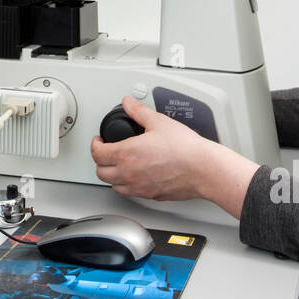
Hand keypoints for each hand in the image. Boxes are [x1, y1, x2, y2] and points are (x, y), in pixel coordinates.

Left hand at [89, 96, 216, 201]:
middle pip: (101, 172)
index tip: (99, 141)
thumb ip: (139, 111)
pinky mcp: (151, 196)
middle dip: (100, 161)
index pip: (97, 153)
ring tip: (118, 165)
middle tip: (106, 152)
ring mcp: (139, 187)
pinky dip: (127, 186)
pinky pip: (131, 194)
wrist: (203, 168)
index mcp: (127, 154)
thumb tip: (129, 103)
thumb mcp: (158, 121)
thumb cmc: (185, 148)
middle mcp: (129, 173)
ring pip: (114, 186)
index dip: (95, 145)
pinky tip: (135, 177)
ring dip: (112, 176)